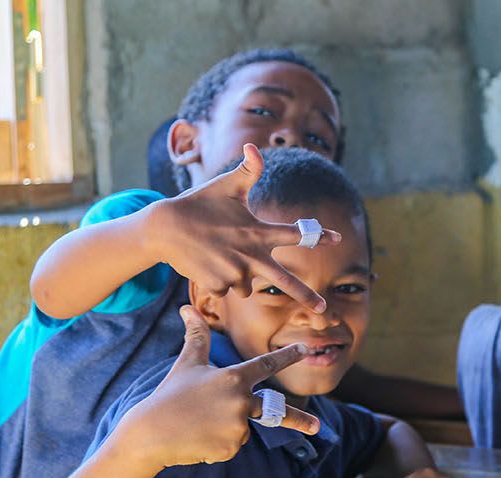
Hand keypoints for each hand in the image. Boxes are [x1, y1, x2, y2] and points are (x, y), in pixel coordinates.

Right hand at [119, 306, 320, 469]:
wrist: (151, 434)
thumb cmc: (169, 394)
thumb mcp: (186, 363)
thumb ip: (197, 337)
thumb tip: (187, 307)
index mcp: (234, 378)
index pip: (266, 365)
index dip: (287, 356)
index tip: (305, 350)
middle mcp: (241, 402)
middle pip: (275, 410)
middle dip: (299, 419)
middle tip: (316, 426)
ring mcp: (237, 427)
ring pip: (242, 427)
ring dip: (225, 427)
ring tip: (200, 423)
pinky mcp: (230, 449)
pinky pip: (232, 444)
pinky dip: (218, 443)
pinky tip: (199, 439)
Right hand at [147, 144, 341, 311]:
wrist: (163, 227)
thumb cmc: (198, 204)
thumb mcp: (226, 186)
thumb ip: (247, 171)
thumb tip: (254, 146)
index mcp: (258, 231)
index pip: (295, 233)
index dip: (317, 235)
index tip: (337, 238)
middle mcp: (250, 254)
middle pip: (285, 281)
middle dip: (306, 295)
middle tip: (324, 308)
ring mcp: (234, 272)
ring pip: (246, 286)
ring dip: (238, 276)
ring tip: (219, 255)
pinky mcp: (217, 284)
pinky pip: (225, 289)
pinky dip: (218, 280)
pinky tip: (205, 263)